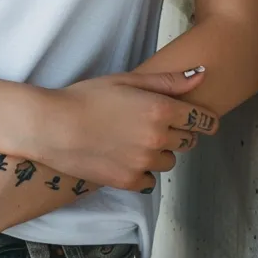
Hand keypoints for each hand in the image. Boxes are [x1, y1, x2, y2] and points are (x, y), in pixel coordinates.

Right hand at [32, 68, 217, 191]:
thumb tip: (202, 75)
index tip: (200, 119)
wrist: (53, 126)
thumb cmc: (86, 97)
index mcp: (160, 109)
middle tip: (153, 122)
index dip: (204, 118)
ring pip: (169, 161)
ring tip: (133, 138)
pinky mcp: (129, 182)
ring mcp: (144, 163)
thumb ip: (168, 81)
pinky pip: (150, 180)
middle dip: (178, 132)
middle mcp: (157, 138)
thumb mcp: (126, 80)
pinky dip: (142, 171)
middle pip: (188, 141)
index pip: (202, 119)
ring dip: (160, 151)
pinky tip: (123, 155)